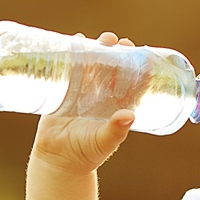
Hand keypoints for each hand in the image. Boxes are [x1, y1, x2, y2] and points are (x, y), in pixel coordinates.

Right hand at [31, 32, 134, 175]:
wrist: (58, 160)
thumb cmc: (86, 153)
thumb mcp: (104, 141)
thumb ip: (116, 130)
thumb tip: (129, 115)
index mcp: (117, 105)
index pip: (132, 82)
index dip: (138, 67)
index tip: (141, 53)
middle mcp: (102, 95)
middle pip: (113, 68)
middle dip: (117, 53)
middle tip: (118, 42)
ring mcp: (83, 91)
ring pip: (93, 64)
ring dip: (97, 49)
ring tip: (102, 39)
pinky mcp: (64, 90)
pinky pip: (69, 68)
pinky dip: (72, 54)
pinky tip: (75, 40)